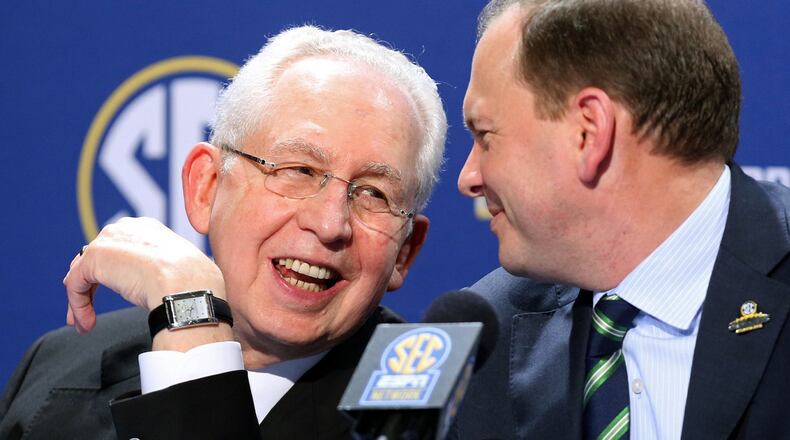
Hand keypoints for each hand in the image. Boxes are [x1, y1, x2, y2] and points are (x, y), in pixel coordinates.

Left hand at [64, 217, 225, 333]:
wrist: (186, 286)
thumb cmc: (192, 283)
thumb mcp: (177, 271)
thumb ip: (161, 272)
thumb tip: (154, 287)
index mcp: (148, 228)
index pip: (119, 248)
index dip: (111, 273)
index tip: (112, 293)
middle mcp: (126, 228)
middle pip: (97, 259)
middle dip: (90, 287)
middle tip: (87, 312)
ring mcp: (108, 241)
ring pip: (84, 273)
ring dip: (82, 300)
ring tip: (85, 323)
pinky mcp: (93, 258)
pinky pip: (76, 285)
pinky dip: (78, 306)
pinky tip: (87, 323)